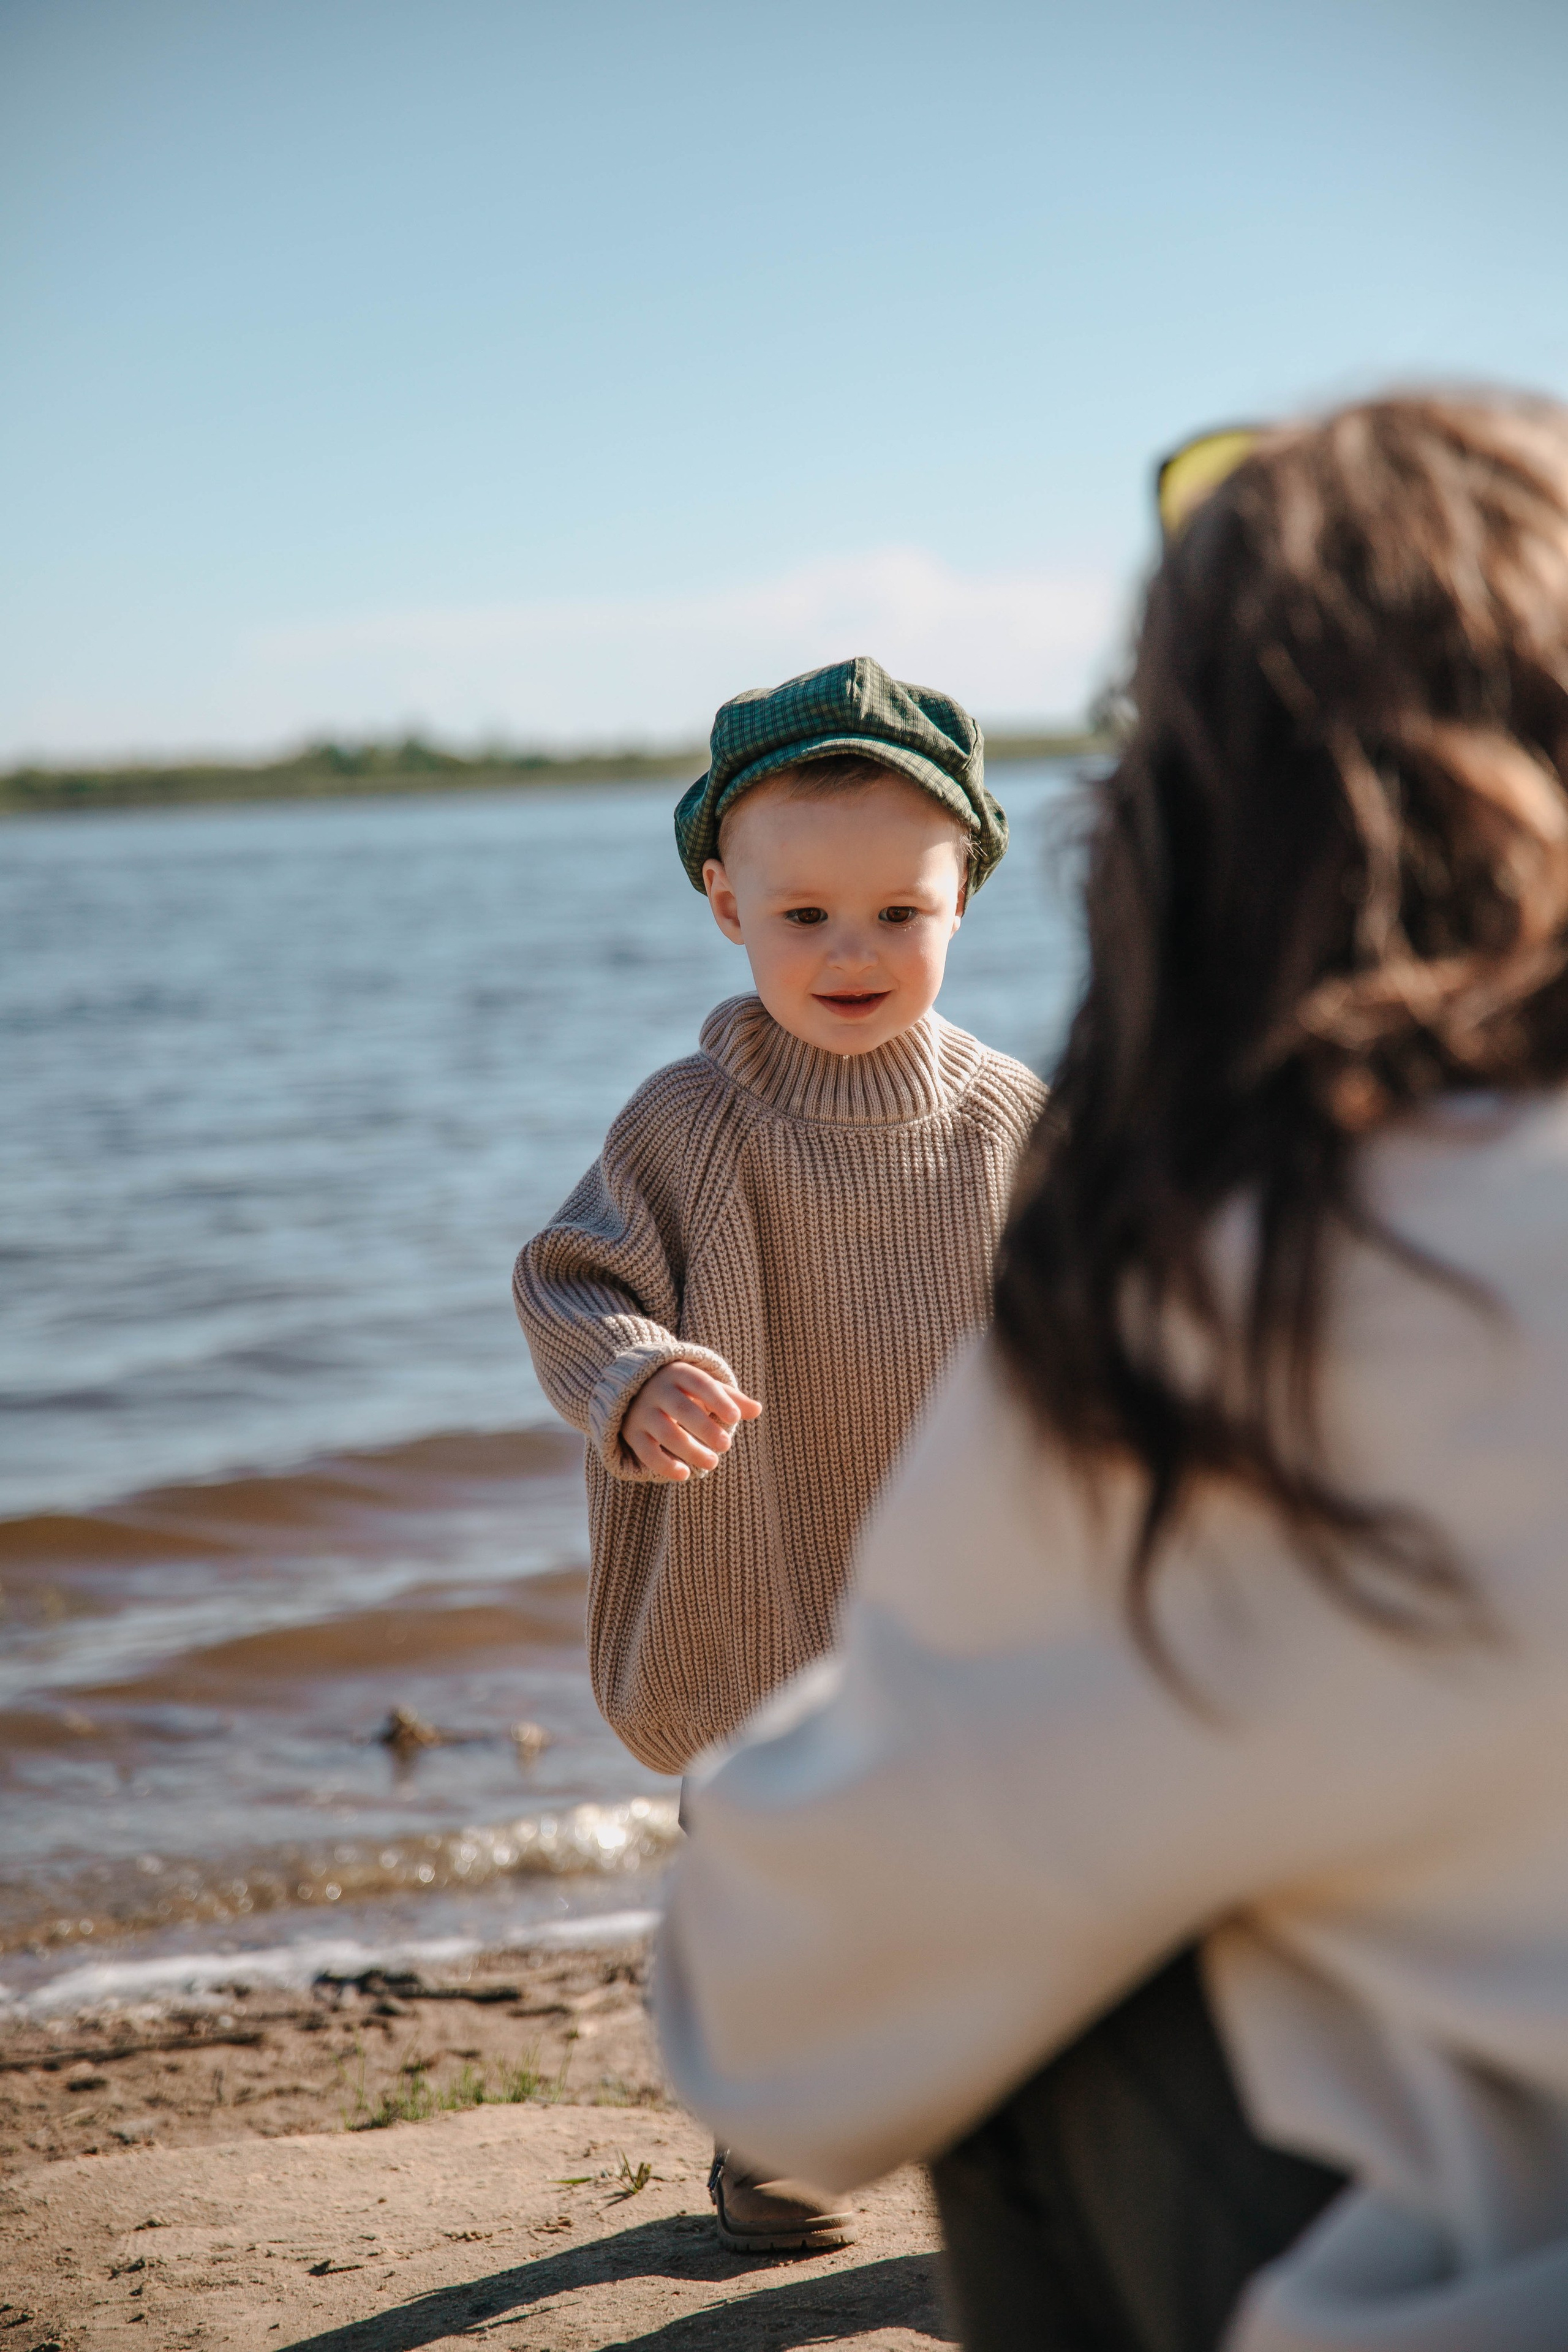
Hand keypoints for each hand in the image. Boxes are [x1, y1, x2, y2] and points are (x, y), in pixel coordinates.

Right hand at [622, 1361, 762, 1481]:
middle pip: (682, 1409)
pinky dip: (665, 1465)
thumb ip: (730, 1399)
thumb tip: (757, 1409)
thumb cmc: (681, 1390)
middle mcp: (658, 1390)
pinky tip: (685, 1474)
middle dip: (705, 1428)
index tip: (735, 1418)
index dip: (719, 1401)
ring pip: (666, 1432)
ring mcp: (643, 1412)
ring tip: (713, 1463)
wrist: (632, 1389)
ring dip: (690, 1450)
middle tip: (726, 1445)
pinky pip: (647, 1451)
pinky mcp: (633, 1433)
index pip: (701, 1384)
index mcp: (679, 1374)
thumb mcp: (703, 1388)